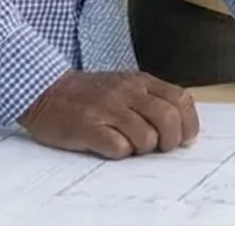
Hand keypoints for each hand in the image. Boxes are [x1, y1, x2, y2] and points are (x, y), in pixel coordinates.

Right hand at [20, 71, 198, 159]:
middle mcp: (126, 92)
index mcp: (140, 81)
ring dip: (143, 148)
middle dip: (171, 140)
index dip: (189, 123)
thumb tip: (181, 126)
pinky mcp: (87, 127)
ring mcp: (106, 109)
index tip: (186, 138)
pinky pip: (118, 148)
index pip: (180, 99)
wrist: (45, 90)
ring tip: (130, 145)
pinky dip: (120, 153)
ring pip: (146, 137)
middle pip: (168, 119)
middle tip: (161, 147)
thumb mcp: (126, 85)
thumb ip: (152, 99)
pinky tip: (111, 146)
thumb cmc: (90, 93)